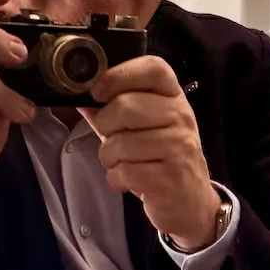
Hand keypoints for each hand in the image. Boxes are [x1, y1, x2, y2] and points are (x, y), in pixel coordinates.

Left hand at [79, 57, 220, 250]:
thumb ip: (111, 108)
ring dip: (109, 157)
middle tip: (111, 138)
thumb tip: (78, 92)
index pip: (153, 68)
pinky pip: (125, 171)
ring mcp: (179, 147)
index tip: (98, 91)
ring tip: (122, 163)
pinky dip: (117, 178)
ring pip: (121, 143)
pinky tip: (128, 180)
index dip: (119, 74)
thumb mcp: (141, 127)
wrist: (191, 202)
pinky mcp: (171, 177)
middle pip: (126, 106)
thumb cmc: (160, 158)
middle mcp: (181, 117)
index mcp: (174, 97)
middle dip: (105, 126)